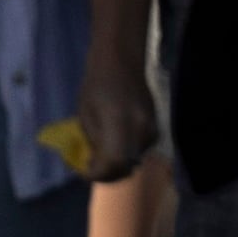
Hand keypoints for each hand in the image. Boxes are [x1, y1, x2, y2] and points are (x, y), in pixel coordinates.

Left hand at [74, 60, 161, 182]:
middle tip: (90, 169)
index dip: (97, 174)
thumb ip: (93, 142)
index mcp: (120, 124)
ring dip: (116, 164)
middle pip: (126, 167)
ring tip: (99, 157)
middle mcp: (141, 129)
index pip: (113, 162)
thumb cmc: (96, 85)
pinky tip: (113, 146)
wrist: (122, 62)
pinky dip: (126, 154)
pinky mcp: (155, 127)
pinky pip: (140, 150)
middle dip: (107, 174)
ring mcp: (151, 129)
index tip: (82, 172)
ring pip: (134, 160)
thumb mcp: (86, 116)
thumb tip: (94, 163)